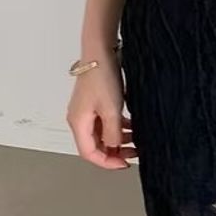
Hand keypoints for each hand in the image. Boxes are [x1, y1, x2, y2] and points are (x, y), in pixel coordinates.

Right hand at [66, 55, 134, 170]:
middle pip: (96, 145)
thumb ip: (113, 133)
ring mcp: (87, 110)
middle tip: (134, 153)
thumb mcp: (111, 110)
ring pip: (103, 133)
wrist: (100, 52)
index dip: (107, 162)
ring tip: (137, 139)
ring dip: (119, 139)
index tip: (124, 164)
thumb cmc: (101, 76)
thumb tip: (114, 147)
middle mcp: (80, 119)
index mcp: (78, 123)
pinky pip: (106, 121)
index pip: (89, 153)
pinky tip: (132, 126)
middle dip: (115, 151)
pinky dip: (119, 127)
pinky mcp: (95, 102)